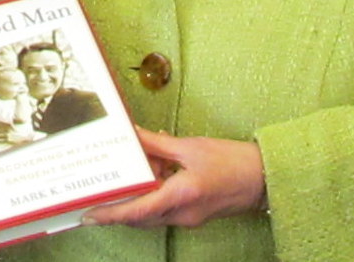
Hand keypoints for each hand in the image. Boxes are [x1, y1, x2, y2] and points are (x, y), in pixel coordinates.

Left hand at [83, 128, 264, 228]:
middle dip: (118, 206)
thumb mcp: (191, 147)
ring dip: (136, 199)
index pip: (136, 211)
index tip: (89, 215)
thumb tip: (131, 135)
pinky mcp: (193, 215)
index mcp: (180, 197)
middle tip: (96, 194)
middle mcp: (182, 214)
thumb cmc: (233, 161)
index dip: (110, 215)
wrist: (264, 178)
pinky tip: (151, 174)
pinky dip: (152, 196)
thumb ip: (157, 144)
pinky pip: (164, 210)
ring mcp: (188, 218)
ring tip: (125, 177)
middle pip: (139, 216)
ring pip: (151, 215)